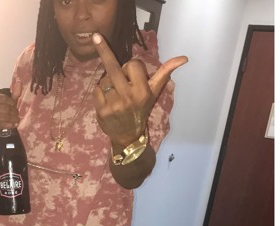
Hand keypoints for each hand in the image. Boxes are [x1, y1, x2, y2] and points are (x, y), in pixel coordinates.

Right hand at [0, 80, 22, 135]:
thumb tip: (19, 82)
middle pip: (4, 108)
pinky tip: (13, 124)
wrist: (2, 127)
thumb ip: (15, 93)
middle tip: (16, 114)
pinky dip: (10, 124)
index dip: (11, 102)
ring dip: (13, 118)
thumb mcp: (11, 103)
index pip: (3, 98)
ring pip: (4, 116)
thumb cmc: (6, 113)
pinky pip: (2, 124)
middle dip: (13, 111)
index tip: (14, 105)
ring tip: (16, 119)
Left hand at [92, 33, 187, 147]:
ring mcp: (114, 105)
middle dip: (104, 51)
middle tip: (96, 37)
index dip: (130, 66)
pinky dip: (100, 92)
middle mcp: (128, 97)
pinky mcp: (102, 111)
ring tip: (114, 92)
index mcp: (143, 91)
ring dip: (107, 81)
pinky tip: (106, 100)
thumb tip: (183, 58)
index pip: (132, 64)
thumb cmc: (141, 110)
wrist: (128, 135)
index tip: (131, 73)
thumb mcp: (154, 92)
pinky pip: (97, 90)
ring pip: (104, 79)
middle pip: (113, 66)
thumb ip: (165, 73)